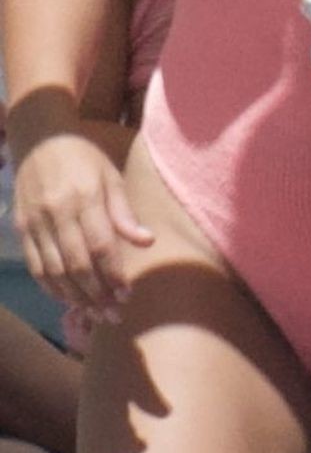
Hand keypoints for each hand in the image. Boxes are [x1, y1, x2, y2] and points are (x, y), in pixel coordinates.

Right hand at [13, 134, 153, 316]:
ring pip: (54, 271)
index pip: (101, 246)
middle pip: (77, 265)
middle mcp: (57, 212)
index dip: (114, 274)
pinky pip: (35, 266)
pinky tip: (68, 299)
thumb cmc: (83, 157)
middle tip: (114, 314)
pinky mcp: (20, 228)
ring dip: (75, 298)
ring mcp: (35, 222)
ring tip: (94, 313)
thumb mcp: (110, 176)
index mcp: (84, 197)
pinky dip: (51, 287)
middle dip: (97, 295)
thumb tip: (147, 242)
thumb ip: (125, 213)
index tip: (127, 294)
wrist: (38, 139)